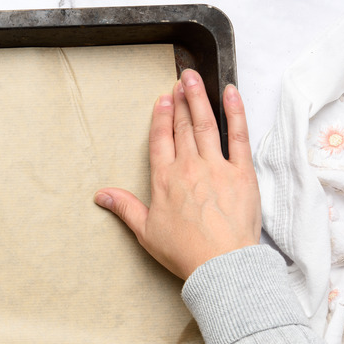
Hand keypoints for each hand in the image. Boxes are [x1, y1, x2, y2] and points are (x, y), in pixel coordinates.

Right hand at [94, 69, 260, 279]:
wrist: (221, 265)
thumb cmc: (184, 252)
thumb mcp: (145, 232)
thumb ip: (124, 208)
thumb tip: (101, 195)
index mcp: (164, 179)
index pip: (161, 139)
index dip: (161, 117)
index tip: (163, 99)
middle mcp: (188, 167)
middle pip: (182, 126)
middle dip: (181, 100)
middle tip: (181, 80)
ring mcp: (216, 167)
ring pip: (205, 124)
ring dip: (199, 98)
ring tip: (195, 78)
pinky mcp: (242, 172)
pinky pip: (239, 135)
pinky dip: (235, 112)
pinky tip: (231, 94)